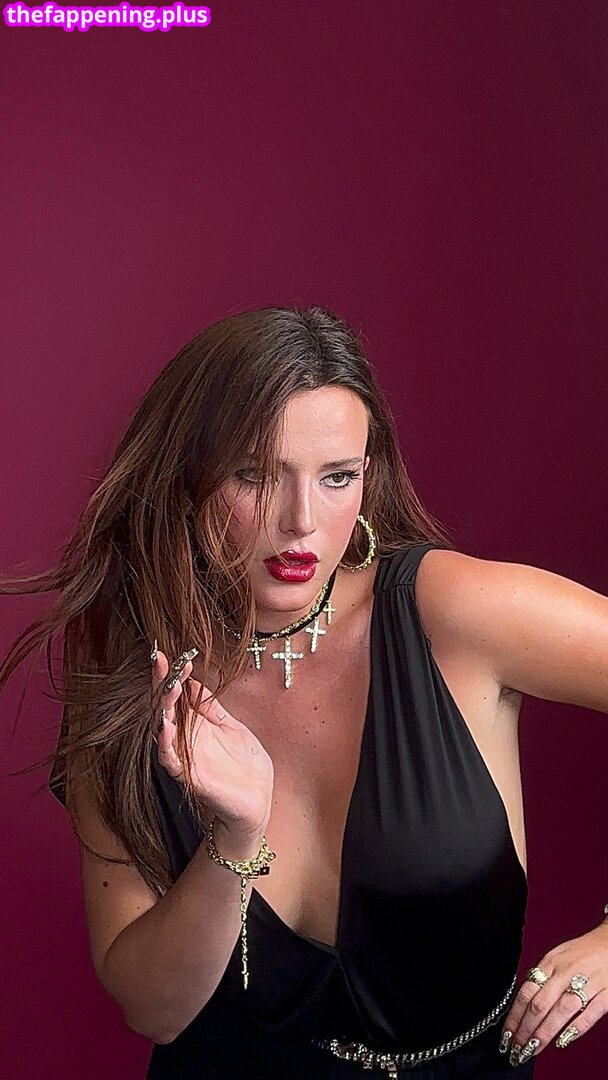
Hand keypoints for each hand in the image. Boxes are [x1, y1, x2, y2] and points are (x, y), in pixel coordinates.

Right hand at [151, 645, 273, 836]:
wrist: (258, 799)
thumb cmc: (243, 764)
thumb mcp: (230, 725)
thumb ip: (210, 706)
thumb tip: (193, 679)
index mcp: (193, 725)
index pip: (175, 696)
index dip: (170, 675)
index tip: (166, 655)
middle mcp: (184, 740)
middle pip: (164, 708)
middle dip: (162, 685)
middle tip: (162, 663)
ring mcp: (185, 758)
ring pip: (163, 732)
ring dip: (163, 710)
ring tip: (167, 689)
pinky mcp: (191, 778)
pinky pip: (172, 760)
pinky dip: (166, 743)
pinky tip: (166, 727)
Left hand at [500, 921, 607, 1064]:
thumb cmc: (583, 951)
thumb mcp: (557, 955)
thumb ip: (543, 976)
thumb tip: (524, 999)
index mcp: (551, 962)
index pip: (527, 992)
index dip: (515, 1016)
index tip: (506, 1034)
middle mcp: (566, 972)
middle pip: (540, 1004)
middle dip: (525, 1029)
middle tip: (516, 1049)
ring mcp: (587, 983)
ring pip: (562, 1010)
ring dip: (545, 1032)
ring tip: (533, 1049)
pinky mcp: (606, 993)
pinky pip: (590, 1013)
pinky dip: (576, 1028)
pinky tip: (563, 1041)